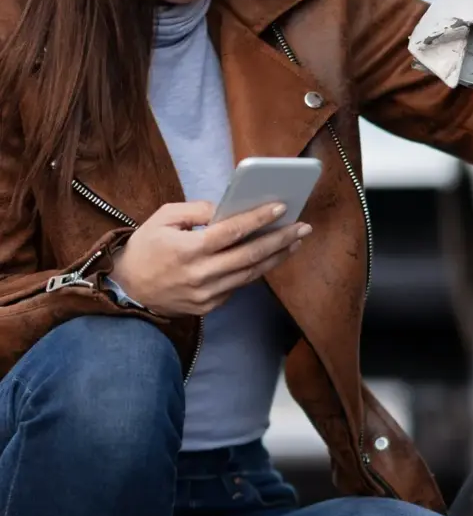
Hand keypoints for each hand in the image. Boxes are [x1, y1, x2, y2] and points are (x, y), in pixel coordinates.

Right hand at [109, 200, 310, 316]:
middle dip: (280, 240)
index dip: (258, 219)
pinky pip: (238, 286)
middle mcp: (200, 275)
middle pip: (249, 256)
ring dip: (276, 257)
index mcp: (188, 250)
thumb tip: (228, 209)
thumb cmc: (145, 247)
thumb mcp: (163, 218)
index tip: (281, 208)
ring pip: (250, 274)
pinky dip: (255, 270)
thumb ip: (197, 211)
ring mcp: (206, 295)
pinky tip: (270, 257)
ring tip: (295, 241)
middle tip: (303, 227)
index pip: (231, 232)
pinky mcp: (208, 307)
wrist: (126, 290)